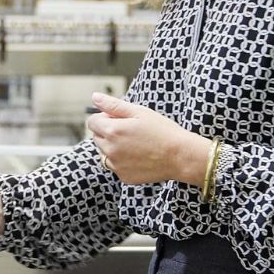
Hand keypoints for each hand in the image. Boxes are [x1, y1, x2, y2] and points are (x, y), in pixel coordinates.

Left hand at [86, 92, 209, 186]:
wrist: (181, 156)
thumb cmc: (162, 130)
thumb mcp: (139, 112)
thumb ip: (113, 105)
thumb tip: (95, 97)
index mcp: (112, 131)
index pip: (92, 122)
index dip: (105, 117)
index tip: (120, 119)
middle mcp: (110, 150)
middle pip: (97, 137)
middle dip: (107, 131)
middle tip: (130, 130)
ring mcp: (116, 165)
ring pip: (104, 153)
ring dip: (112, 147)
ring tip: (134, 144)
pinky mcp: (124, 176)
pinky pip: (115, 166)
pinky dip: (122, 161)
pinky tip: (138, 156)